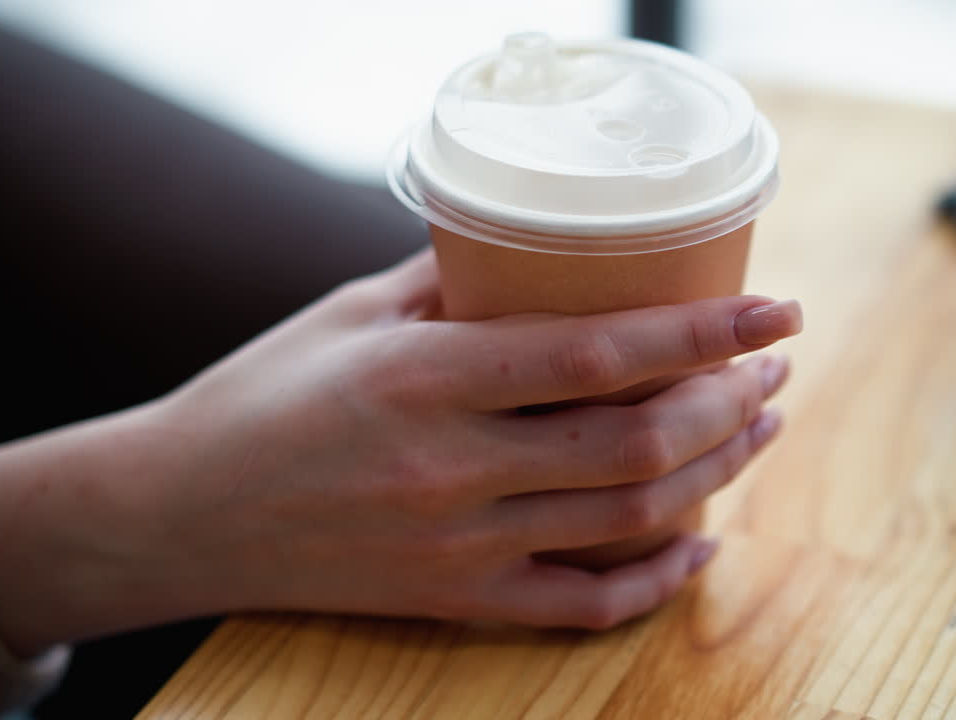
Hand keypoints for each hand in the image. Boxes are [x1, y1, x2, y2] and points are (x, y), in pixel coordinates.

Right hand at [0, 250, 801, 655]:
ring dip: (716, 474)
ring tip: (757, 429)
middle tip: (772, 368)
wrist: (180, 514)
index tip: (774, 313)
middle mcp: (450, 468)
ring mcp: (458, 547)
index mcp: (423, 378)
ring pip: (628, 519)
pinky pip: (582, 604)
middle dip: (729, 404)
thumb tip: (544, 249)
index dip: (702, 334)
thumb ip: (452, 281)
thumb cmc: (262, 396)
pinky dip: (656, 580)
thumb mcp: (349, 312)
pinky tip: (701, 542)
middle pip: (636, 444)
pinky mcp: (454, 600)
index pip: (596, 354)